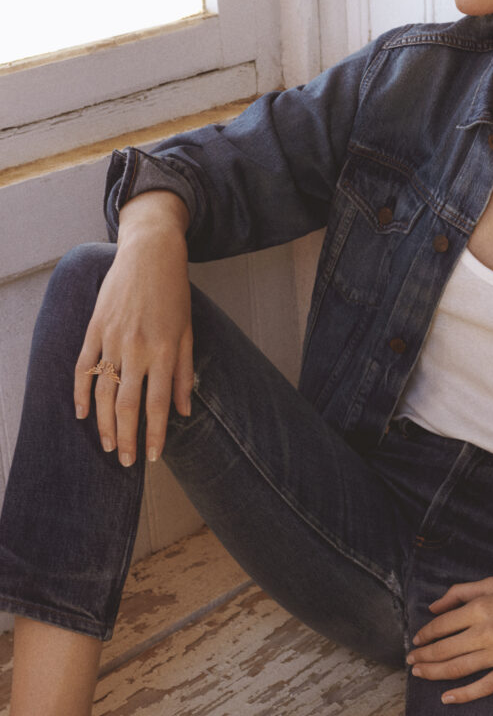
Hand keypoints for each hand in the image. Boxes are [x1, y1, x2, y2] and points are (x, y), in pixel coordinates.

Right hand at [74, 192, 192, 466]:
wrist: (150, 253)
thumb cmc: (174, 292)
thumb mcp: (188, 330)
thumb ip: (183, 372)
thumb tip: (184, 410)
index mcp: (164, 351)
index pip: (158, 404)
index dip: (155, 434)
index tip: (154, 457)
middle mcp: (136, 349)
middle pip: (126, 405)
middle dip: (127, 438)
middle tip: (127, 462)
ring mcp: (112, 339)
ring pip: (102, 392)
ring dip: (103, 423)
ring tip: (108, 445)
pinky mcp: (95, 329)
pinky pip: (83, 367)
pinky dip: (81, 392)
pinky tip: (82, 413)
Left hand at [406, 573, 492, 704]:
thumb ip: (461, 592)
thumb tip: (434, 607)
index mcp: (480, 607)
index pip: (442, 626)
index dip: (425, 635)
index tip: (415, 642)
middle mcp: (487, 631)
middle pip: (445, 650)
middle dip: (424, 657)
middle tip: (410, 663)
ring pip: (459, 668)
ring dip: (435, 673)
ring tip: (420, 675)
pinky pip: (485, 686)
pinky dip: (464, 694)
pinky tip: (447, 698)